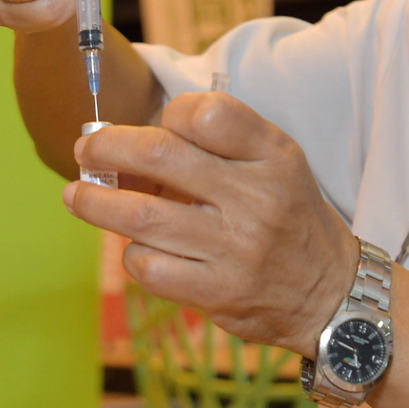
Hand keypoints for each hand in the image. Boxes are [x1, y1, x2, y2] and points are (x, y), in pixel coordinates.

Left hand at [63, 92, 359, 357]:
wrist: (332, 293)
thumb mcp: (278, 165)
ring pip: (142, 216)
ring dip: (95, 203)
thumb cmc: (289, 217)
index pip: (208, 113)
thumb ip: (221, 144)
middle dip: (107, 148)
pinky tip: (139, 249)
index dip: (171, 114)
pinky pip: (150, 267)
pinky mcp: (219, 292)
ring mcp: (237, 248)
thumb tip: (135, 138)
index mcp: (274, 157)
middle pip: (161, 155)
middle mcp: (257, 198)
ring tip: (77, 197)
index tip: (158, 126)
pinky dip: (132, 254)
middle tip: (85, 150)